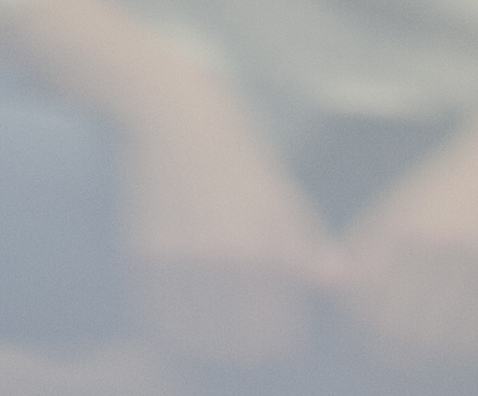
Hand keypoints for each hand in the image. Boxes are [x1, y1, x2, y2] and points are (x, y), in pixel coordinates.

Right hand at [117, 83, 337, 367]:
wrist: (179, 123)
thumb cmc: (242, 165)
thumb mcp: (286, 200)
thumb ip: (307, 248)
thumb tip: (334, 284)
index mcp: (271, 246)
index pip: (279, 334)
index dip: (283, 346)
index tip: (282, 343)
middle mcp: (228, 258)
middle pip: (235, 347)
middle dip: (244, 354)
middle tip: (247, 346)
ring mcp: (182, 260)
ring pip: (192, 341)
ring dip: (205, 349)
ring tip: (216, 338)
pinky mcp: (143, 257)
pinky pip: (155, 320)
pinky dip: (170, 331)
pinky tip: (184, 322)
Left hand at [329, 112, 477, 371]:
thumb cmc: (449, 188)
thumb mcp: (399, 204)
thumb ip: (359, 246)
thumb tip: (323, 284)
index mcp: (410, 228)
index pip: (372, 308)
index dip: (363, 338)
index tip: (363, 346)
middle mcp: (450, 245)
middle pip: (410, 333)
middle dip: (396, 358)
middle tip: (395, 362)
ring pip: (453, 345)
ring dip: (436, 363)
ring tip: (428, 361)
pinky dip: (477, 354)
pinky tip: (465, 348)